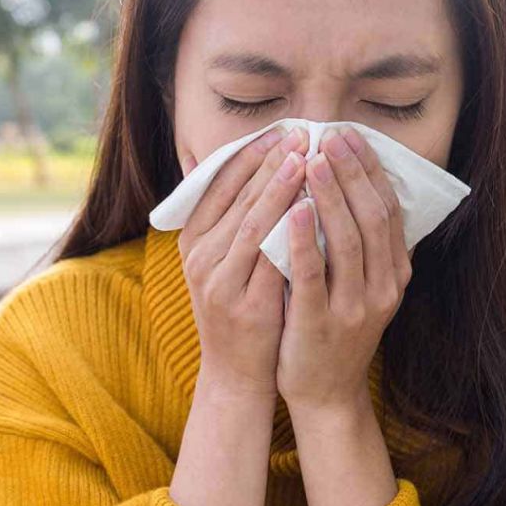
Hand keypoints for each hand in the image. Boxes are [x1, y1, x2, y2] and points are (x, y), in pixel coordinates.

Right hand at [177, 124, 309, 398]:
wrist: (236, 373)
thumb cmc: (239, 307)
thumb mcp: (224, 260)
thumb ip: (235, 219)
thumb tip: (260, 167)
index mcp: (192, 241)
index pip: (219, 185)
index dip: (250, 156)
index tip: (280, 131)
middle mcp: (200, 259)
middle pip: (238, 199)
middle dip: (271, 164)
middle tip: (301, 135)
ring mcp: (220, 284)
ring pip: (254, 225)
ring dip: (281, 190)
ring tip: (307, 161)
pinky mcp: (246, 307)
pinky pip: (272, 262)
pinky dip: (292, 233)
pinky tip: (313, 211)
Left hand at [276, 125, 412, 413]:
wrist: (325, 394)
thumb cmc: (334, 329)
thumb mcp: (361, 286)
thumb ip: (362, 245)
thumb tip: (354, 185)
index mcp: (394, 274)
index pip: (388, 210)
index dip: (369, 170)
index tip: (349, 136)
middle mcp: (382, 288)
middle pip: (372, 219)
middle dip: (352, 174)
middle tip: (331, 137)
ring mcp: (354, 308)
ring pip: (347, 242)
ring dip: (331, 198)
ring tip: (313, 162)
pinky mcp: (320, 324)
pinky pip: (312, 276)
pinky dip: (304, 241)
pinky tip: (293, 211)